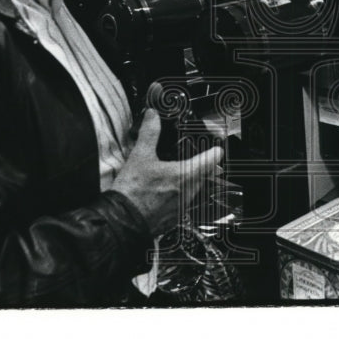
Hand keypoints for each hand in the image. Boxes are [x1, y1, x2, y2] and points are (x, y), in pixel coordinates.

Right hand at [108, 104, 222, 237]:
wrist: (122, 222)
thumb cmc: (132, 191)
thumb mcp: (140, 156)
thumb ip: (150, 133)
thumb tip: (152, 116)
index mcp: (185, 174)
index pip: (211, 160)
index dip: (215, 152)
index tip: (216, 148)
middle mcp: (189, 192)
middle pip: (204, 175)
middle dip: (200, 167)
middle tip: (192, 159)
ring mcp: (183, 207)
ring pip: (194, 190)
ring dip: (189, 181)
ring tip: (174, 175)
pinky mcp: (175, 219)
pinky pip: (184, 204)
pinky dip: (179, 196)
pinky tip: (164, 193)